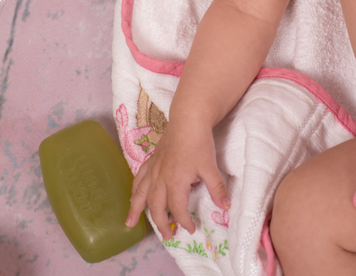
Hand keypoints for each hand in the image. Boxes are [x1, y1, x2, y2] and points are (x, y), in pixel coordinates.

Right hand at [125, 118, 230, 238]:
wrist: (188, 119)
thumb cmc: (199, 142)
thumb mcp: (210, 166)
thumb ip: (216, 188)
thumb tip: (225, 206)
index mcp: (175, 182)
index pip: (178, 209)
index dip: (184, 221)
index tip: (191, 230)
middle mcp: (160, 178)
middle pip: (156, 206)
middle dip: (160, 223)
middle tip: (167, 236)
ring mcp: (153, 169)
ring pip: (141, 193)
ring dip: (136, 209)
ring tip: (129, 223)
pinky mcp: (151, 160)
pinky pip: (139, 178)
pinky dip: (135, 189)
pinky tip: (133, 195)